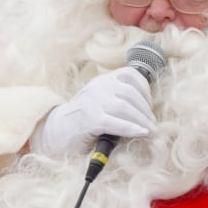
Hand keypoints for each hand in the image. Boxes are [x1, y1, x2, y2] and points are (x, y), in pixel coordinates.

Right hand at [30, 67, 155, 155]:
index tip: (150, 104)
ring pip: (124, 106)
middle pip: (130, 92)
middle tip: (153, 123)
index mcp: (102, 80)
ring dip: (142, 119)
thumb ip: (118, 100)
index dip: (145, 88)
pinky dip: (131, 128)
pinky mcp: (89, 119)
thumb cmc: (83, 121)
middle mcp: (97, 87)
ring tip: (150, 130)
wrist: (54, 132)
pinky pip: (115, 122)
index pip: (130, 74)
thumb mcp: (101, 102)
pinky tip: (141, 133)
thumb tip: (148, 111)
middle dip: (145, 109)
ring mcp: (92, 102)